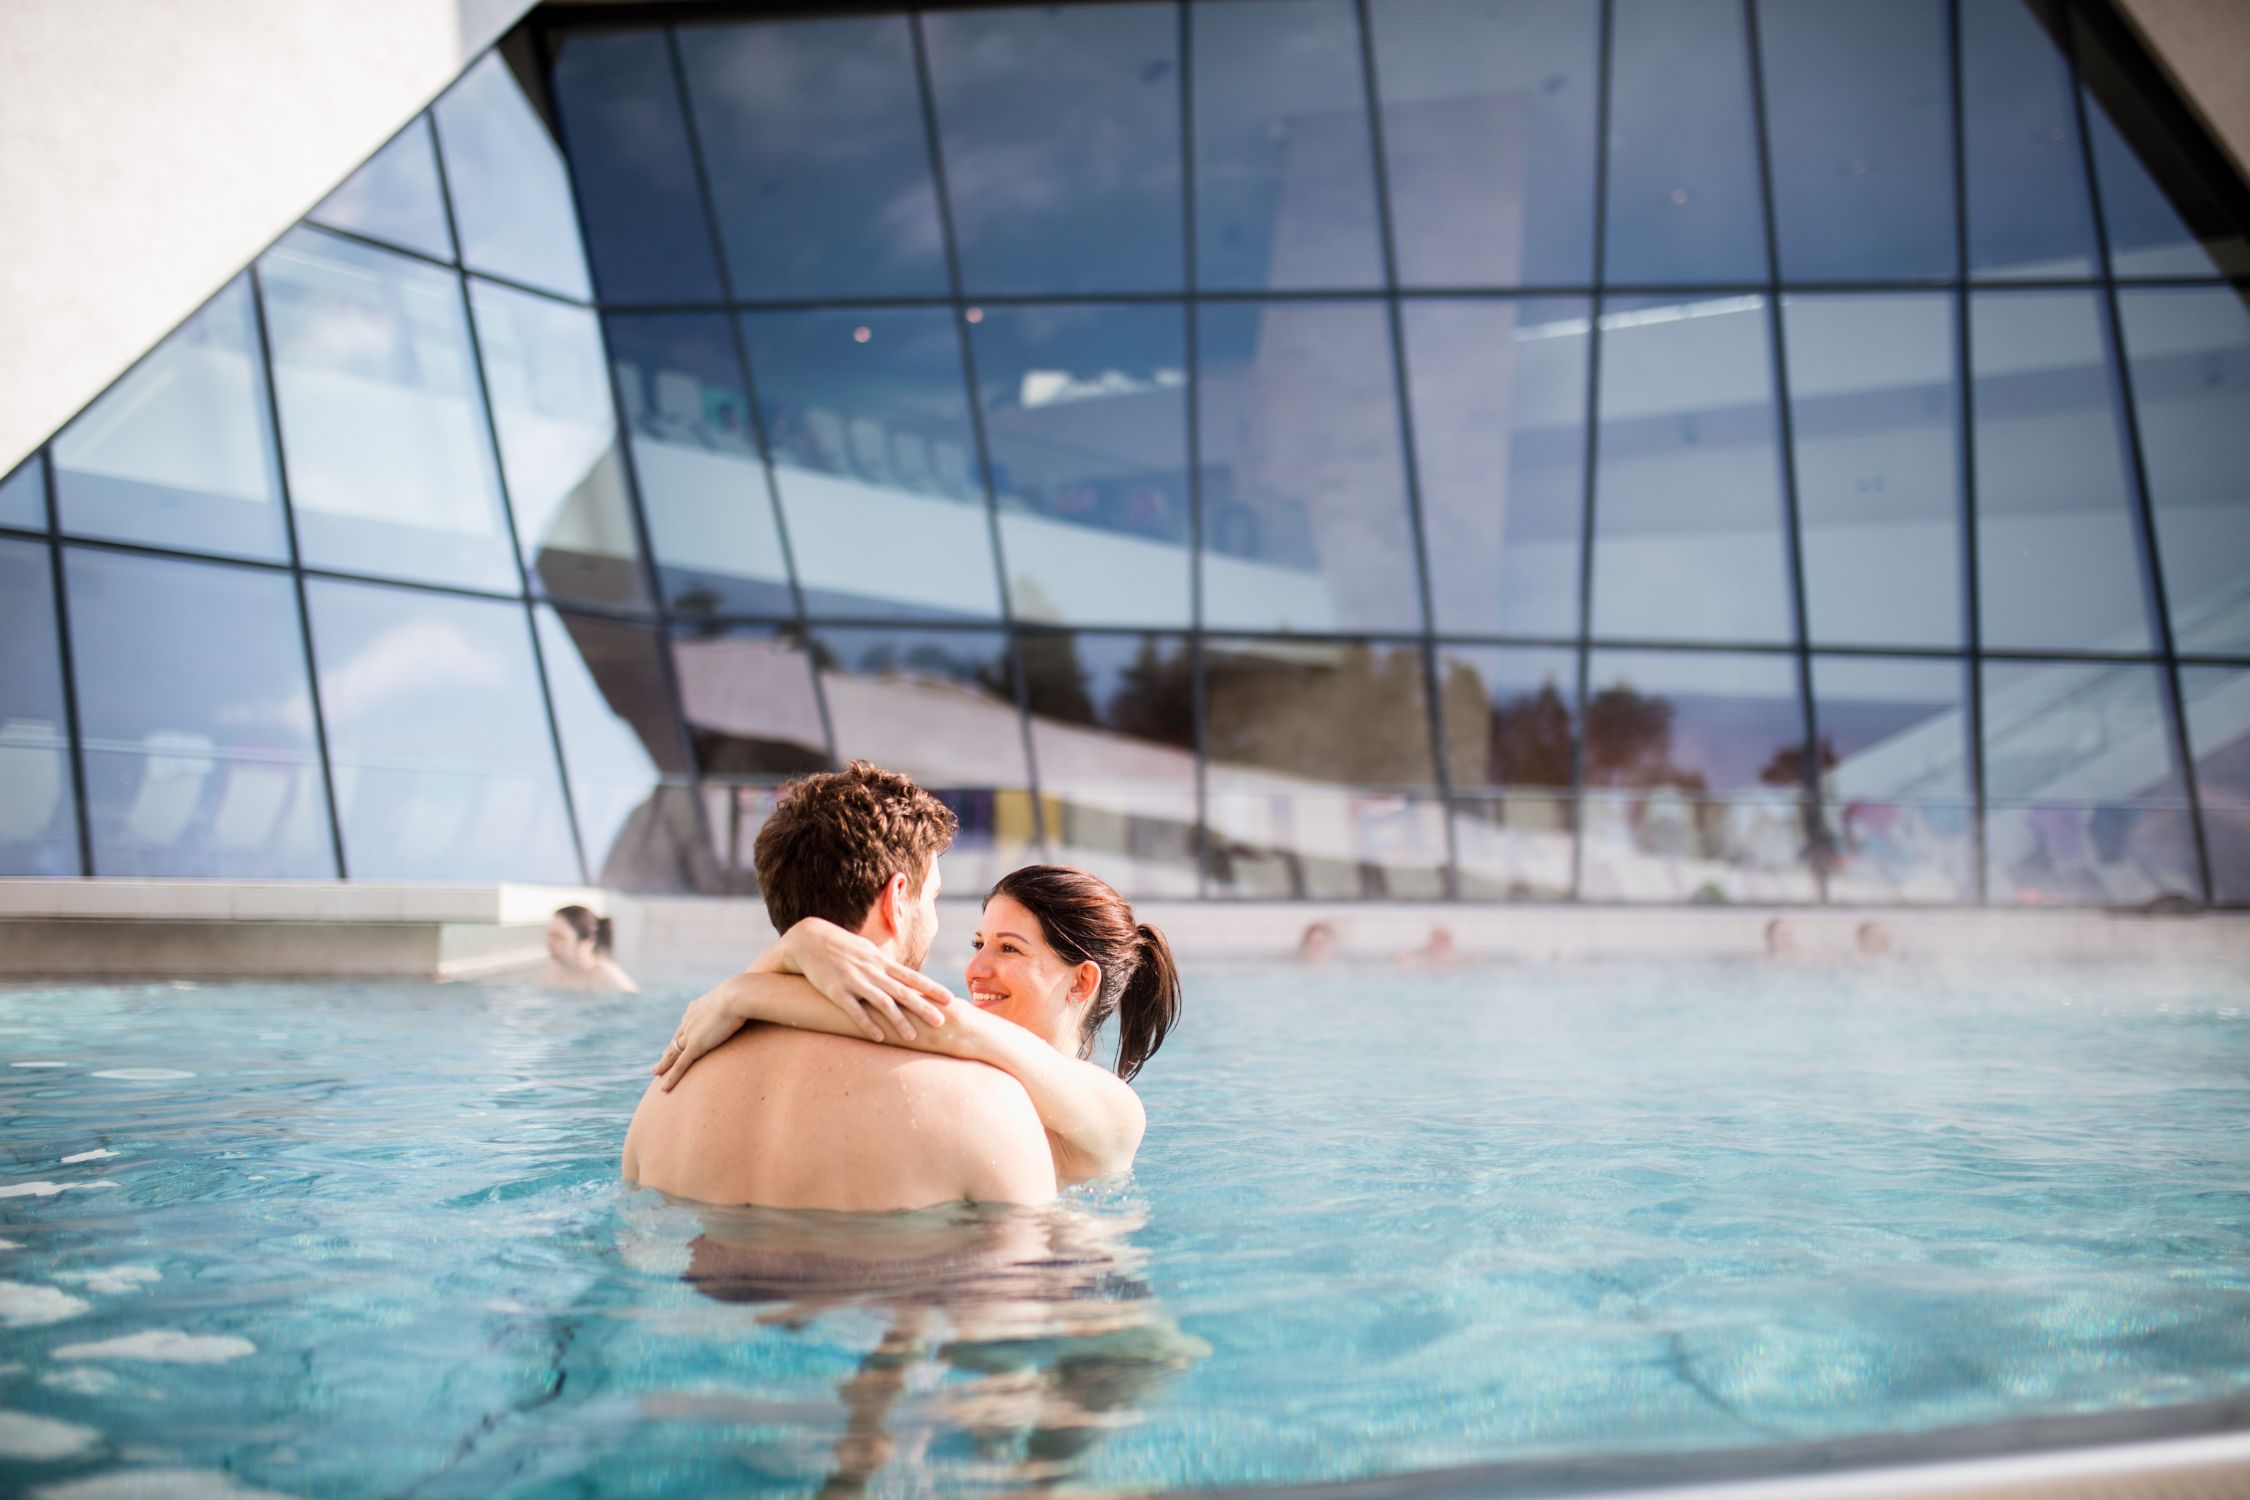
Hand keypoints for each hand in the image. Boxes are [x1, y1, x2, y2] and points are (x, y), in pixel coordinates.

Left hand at [651, 976, 752, 1091]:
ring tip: (655, 1072)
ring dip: (663, 1064)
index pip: (686, 1023)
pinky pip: (680, 1066)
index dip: (682, 1033)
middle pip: (675, 1039)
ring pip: (672, 1054)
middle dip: (668, 1050)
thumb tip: (752, 999)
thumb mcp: (739, 996)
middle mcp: (690, 1020)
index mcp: (698, 1008)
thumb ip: (739, 1000)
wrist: (739, 995)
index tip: (679, 1039)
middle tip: (661, 1059)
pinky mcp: (695, 1047)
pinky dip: (671, 1077)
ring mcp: (691, 1034)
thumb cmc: (745, 993)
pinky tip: (664, 1089)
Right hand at [778, 918, 952, 1044]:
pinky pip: (854, 1010)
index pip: (912, 977)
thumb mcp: (867, 951)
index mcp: (881, 962)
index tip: (950, 999)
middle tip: (942, 1022)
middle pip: (903, 992)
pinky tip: (879, 1037)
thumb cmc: (841, 947)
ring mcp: (854, 981)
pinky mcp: (836, 991)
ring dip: (899, 1021)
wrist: (809, 939)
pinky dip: (867, 1024)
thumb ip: (884, 966)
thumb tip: (903, 977)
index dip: (932, 988)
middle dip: (923, 1007)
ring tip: (913, 1037)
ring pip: (882, 1003)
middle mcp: (872, 971)